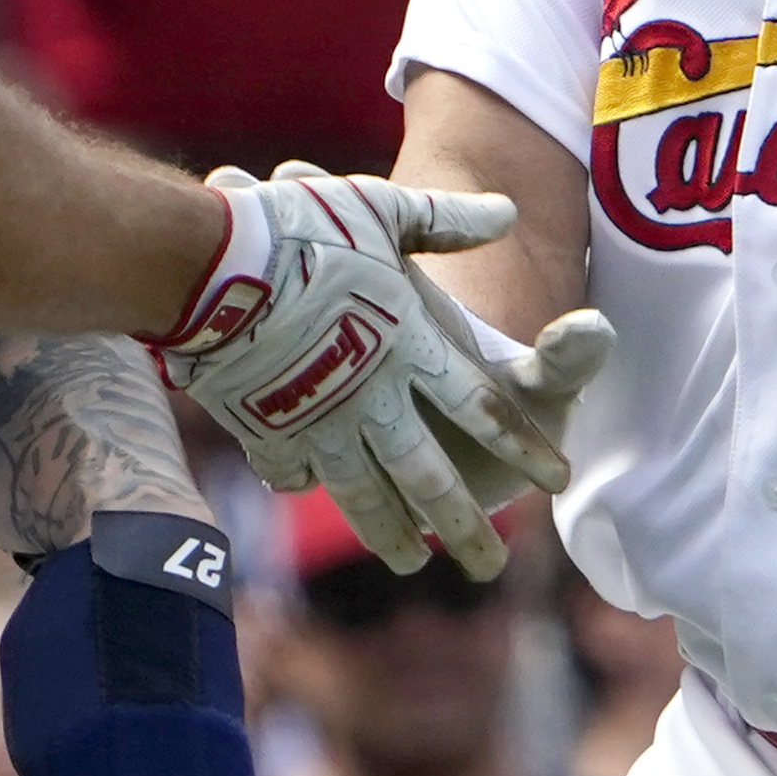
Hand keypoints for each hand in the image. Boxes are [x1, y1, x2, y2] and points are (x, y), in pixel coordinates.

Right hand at [159, 168, 593, 578]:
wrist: (219, 268)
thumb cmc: (305, 229)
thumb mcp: (383, 210)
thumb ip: (447, 220)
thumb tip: (508, 211)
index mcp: (413, 346)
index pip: (486, 409)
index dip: (525, 446)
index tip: (558, 480)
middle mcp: (375, 397)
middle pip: (431, 477)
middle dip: (464, 524)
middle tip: (490, 565)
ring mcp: (321, 422)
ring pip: (366, 495)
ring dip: (391, 533)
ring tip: (410, 561)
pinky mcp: (268, 431)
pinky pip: (292, 471)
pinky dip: (301, 484)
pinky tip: (304, 493)